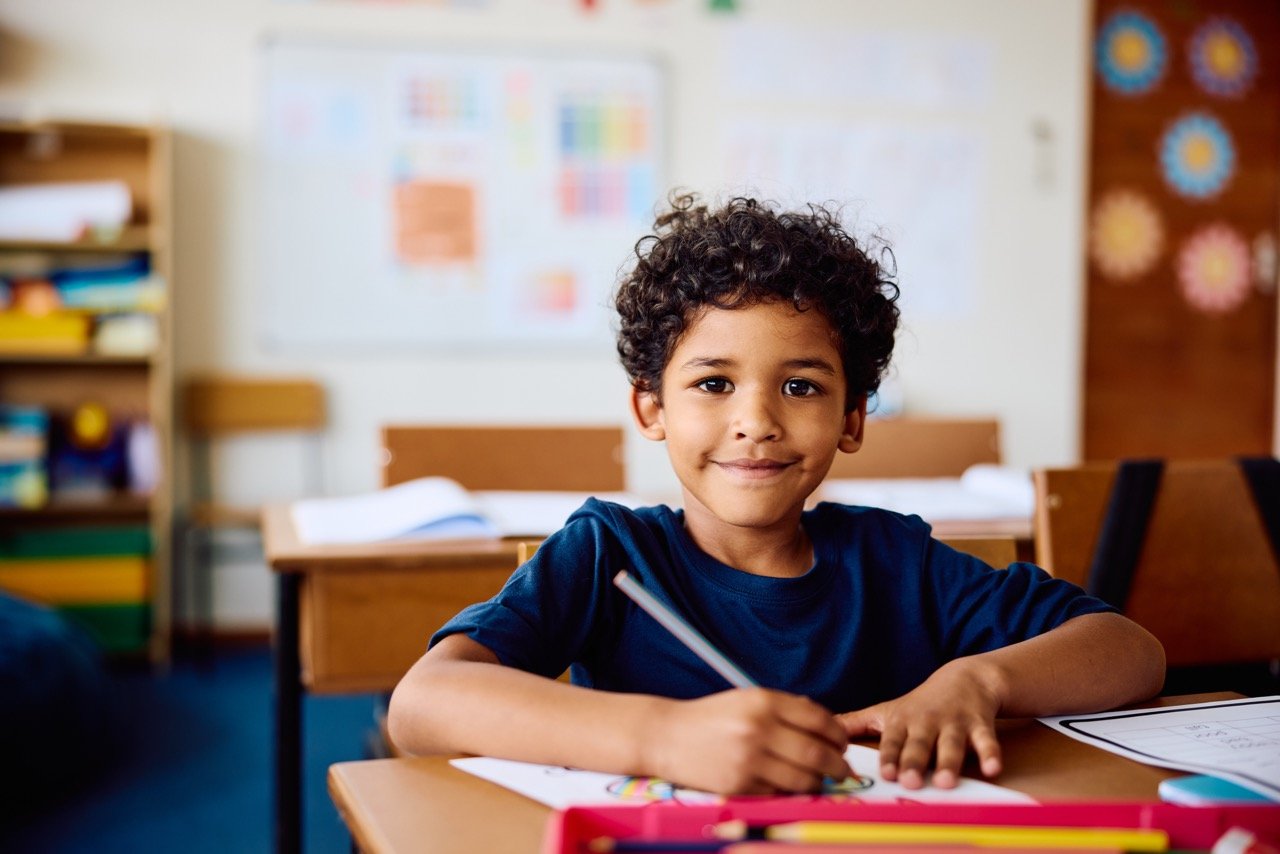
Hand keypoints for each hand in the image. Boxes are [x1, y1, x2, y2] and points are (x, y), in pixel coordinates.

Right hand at [641, 688, 853, 794]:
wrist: (666, 736)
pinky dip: (789, 792)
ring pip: (803, 779)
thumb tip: (827, 724)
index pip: (819, 720)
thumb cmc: (711, 717)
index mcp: (763, 701)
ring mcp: (748, 759)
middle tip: (843, 770)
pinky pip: (778, 793)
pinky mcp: (738, 785)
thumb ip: (786, 708)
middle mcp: (758, 728)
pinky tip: (788, 786)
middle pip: (817, 754)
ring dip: (818, 784)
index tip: (843, 743)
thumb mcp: (747, 699)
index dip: (839, 735)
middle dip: (838, 765)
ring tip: (819, 781)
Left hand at [837, 659, 1002, 789]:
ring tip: (947, 781)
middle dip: (915, 761)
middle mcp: (927, 723)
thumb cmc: (920, 704)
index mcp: (903, 722)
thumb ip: (855, 723)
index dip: (889, 755)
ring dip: (950, 762)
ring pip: (952, 744)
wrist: (965, 679)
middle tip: (912, 782)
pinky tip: (994, 769)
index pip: (892, 740)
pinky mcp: (980, 726)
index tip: (885, 773)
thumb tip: (819, 730)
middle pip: (920, 744)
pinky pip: (987, 741)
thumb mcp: (886, 711)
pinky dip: (991, 753)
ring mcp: (955, 724)